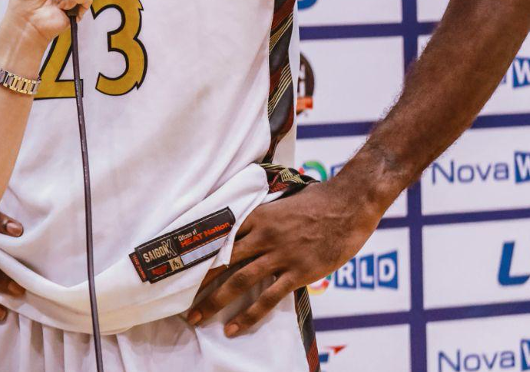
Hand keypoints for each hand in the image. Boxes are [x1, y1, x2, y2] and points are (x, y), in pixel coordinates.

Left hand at [185, 179, 381, 336]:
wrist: (348, 204)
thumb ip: (263, 217)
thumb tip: (247, 226)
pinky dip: (249, 314)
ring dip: (215, 300)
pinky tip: (235, 327)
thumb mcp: (282, 203)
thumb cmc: (318, 201)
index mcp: (257, 216)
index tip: (181, 267)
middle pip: (223, 261)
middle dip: (199, 283)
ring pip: (240, 280)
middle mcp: (263, 236)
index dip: (199, 254)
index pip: (220, 237)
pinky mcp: (297, 272)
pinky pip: (268, 298)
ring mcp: (280, 255)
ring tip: (198, 317)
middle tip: (181, 301)